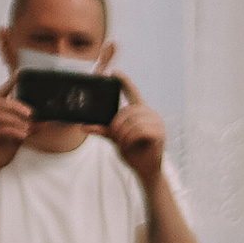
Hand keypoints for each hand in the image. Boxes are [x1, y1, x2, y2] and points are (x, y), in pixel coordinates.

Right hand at [0, 79, 32, 179]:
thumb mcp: (17, 138)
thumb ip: (27, 128)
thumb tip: (44, 121)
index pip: (0, 93)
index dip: (10, 83)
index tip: (21, 73)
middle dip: (15, 104)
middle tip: (31, 112)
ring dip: (15, 118)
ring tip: (28, 125)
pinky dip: (12, 131)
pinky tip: (22, 135)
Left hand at [108, 68, 166, 189]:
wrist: (146, 170)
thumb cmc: (133, 152)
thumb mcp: (116, 138)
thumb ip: (103, 130)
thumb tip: (84, 126)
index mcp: (140, 111)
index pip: (132, 92)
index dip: (124, 81)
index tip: (114, 72)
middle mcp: (150, 113)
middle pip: (127, 112)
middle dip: (117, 126)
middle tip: (117, 138)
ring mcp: (157, 122)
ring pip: (132, 122)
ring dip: (123, 135)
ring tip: (125, 143)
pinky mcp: (159, 132)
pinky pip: (139, 131)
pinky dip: (131, 139)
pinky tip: (132, 145)